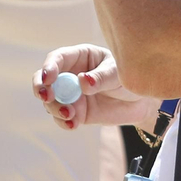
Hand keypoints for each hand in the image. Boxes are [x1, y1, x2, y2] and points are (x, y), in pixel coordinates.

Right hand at [34, 44, 155, 130]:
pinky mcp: (75, 112)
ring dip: (55, 109)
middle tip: (46, 97)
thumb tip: (82, 82)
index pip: (58, 58)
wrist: (140, 102)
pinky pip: (61, 118)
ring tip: (71, 115)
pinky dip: (64, 122)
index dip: (49, 67)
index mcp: (80, 57)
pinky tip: (73, 124)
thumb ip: (101, 78)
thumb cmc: (130, 78)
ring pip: (50, 101)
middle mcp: (70, 74)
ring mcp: (70, 94)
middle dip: (40, 87)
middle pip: (44, 79)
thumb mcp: (119, 74)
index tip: (49, 78)